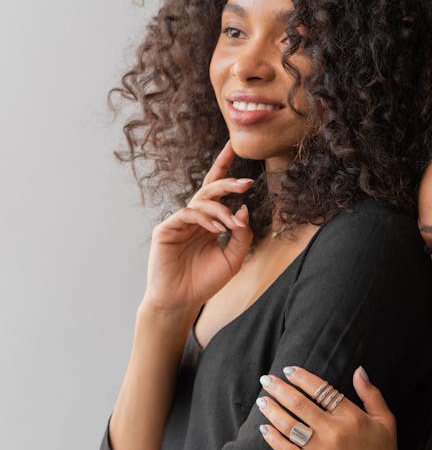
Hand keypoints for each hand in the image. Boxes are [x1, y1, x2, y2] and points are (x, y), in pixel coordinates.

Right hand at [144, 141, 253, 312]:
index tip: (233, 147)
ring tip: (231, 222)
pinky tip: (216, 228)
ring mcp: (178, 222)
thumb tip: (244, 209)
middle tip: (246, 183)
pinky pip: (187, 214)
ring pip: (200, 201)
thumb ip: (242, 235)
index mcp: (208, 222)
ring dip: (220, 208)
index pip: (216, 191)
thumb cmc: (205, 282)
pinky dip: (204, 218)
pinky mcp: (166, 229)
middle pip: (209, 190)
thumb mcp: (233, 259)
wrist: (181, 301)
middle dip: (228, 182)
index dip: (223, 168)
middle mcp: (193, 219)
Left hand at [256, 365, 398, 449]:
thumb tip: (358, 370)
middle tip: (266, 379)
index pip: (321, 390)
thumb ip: (371, 394)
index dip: (302, 378)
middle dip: (280, 389)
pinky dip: (273, 439)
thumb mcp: (386, 421)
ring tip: (262, 400)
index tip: (288, 370)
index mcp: (351, 417)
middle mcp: (334, 432)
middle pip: (300, 404)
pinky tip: (264, 428)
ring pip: (290, 425)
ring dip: (273, 410)